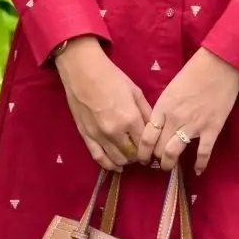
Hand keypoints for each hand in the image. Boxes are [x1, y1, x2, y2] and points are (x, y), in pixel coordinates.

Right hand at [56, 38, 152, 170]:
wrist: (83, 71)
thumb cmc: (111, 77)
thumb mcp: (135, 92)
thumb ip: (146, 112)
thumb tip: (155, 129)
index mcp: (130, 118)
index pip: (145, 144)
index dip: (151, 148)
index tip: (153, 148)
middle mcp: (115, 131)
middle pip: (132, 154)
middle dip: (139, 156)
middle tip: (142, 152)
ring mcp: (99, 135)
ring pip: (117, 159)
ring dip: (126, 160)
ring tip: (130, 156)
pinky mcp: (86, 136)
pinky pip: (98, 157)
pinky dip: (109, 165)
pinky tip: (116, 167)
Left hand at [134, 47, 238, 175]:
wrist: (219, 65)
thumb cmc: (193, 73)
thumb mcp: (171, 90)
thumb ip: (163, 109)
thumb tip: (158, 126)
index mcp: (163, 107)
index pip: (146, 136)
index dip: (142, 152)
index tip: (143, 158)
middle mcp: (174, 119)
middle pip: (157, 148)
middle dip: (154, 160)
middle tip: (156, 164)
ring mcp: (193, 125)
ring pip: (174, 153)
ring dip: (169, 164)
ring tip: (169, 167)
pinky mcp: (212, 128)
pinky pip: (203, 153)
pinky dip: (199, 164)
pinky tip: (197, 171)